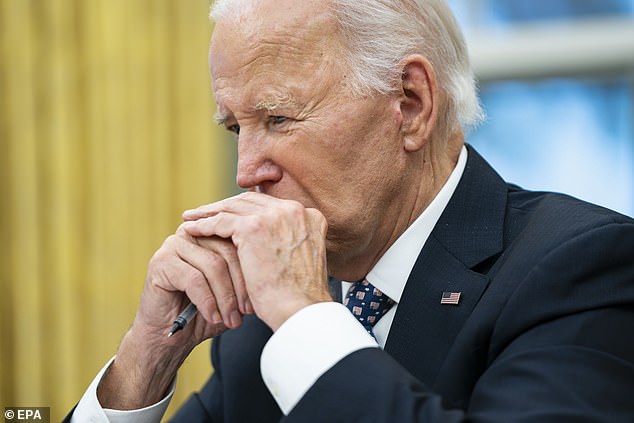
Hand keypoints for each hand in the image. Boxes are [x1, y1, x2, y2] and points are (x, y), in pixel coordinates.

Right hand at [97, 228, 250, 408]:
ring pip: (213, 265)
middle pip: (229, 251)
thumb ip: (250, 277)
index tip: (262, 297)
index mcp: (212, 232)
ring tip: (231, 320)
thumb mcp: (234, 293)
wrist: (167, 336)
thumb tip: (279, 273)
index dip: (254, 269)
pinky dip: (208, 301)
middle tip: (248, 312)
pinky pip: (193, 279)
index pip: (242, 240)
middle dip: (242, 285)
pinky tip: (213, 318)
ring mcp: (174, 245)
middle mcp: (193, 233)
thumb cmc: (204, 312)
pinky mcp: (160, 262)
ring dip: (226, 297)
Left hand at [182, 191, 332, 329]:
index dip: (246, 210)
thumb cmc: (299, 296)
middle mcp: (293, 210)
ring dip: (209, 213)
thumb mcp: (299, 260)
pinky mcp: (254, 227)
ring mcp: (274, 216)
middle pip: (250, 202)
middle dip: (225, 207)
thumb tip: (266, 244)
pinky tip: (191, 229)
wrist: (301, 310)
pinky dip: (204, 225)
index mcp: (309, 216)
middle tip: (204, 213)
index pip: (269, 206)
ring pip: (233, 208)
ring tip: (191, 219)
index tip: (230, 216)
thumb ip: (287, 243)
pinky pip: (221, 221)